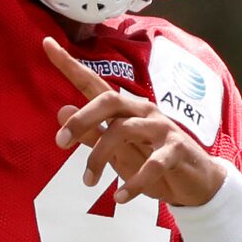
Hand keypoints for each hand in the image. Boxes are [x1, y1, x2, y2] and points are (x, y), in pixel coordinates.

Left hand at [45, 37, 226, 206]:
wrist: (195, 183)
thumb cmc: (151, 163)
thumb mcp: (116, 151)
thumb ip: (91, 132)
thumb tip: (61, 110)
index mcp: (125, 109)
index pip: (93, 82)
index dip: (70, 64)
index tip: (46, 43)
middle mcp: (142, 111)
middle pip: (108, 100)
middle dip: (81, 119)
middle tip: (60, 143)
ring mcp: (162, 128)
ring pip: (124, 130)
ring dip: (100, 157)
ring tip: (89, 182)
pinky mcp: (177, 150)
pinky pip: (153, 163)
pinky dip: (134, 183)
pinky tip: (121, 197)